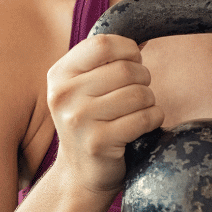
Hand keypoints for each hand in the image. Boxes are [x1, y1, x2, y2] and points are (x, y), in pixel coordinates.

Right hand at [45, 34, 162, 193]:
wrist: (80, 174)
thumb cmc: (90, 123)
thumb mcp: (84, 88)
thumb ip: (105, 61)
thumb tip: (143, 37)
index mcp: (59, 75)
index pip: (103, 44)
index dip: (127, 50)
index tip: (132, 62)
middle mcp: (64, 95)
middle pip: (126, 69)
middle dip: (143, 79)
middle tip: (137, 93)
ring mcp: (78, 120)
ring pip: (139, 93)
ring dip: (149, 102)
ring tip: (137, 111)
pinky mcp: (98, 142)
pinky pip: (144, 118)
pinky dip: (152, 119)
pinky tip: (141, 127)